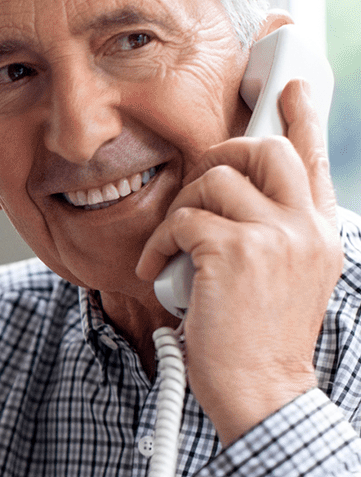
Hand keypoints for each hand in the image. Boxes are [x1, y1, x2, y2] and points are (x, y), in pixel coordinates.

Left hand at [137, 79, 342, 444]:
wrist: (262, 393)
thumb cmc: (258, 343)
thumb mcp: (279, 281)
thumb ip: (269, 237)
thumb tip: (228, 204)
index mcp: (319, 233)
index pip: (313, 159)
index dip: (301, 115)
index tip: (290, 82)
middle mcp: (306, 227)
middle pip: (264, 147)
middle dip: (218, 155)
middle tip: (195, 191)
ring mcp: (276, 235)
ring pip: (216, 177)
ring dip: (180, 211)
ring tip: (174, 250)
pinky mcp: (236, 250)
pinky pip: (182, 218)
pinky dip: (159, 243)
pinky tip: (158, 271)